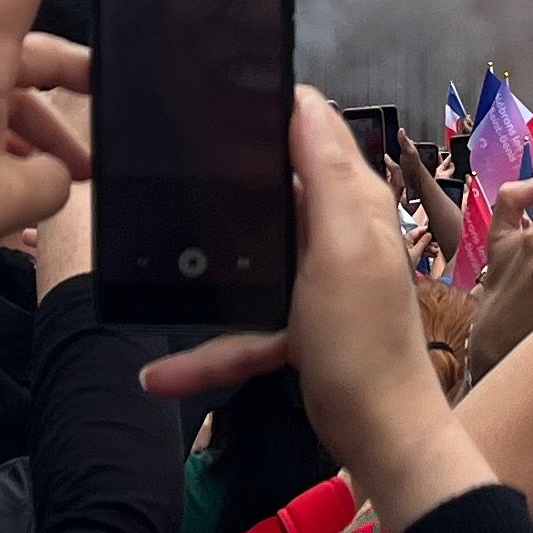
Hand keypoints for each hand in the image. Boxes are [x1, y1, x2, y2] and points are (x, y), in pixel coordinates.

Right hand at [146, 92, 485, 528]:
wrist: (381, 437)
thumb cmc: (363, 339)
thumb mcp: (341, 248)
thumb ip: (325, 176)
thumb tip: (303, 99)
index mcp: (353, 202)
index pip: (313, 131)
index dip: (269, 108)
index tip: (211, 95)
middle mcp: (335, 231)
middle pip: (273, 189)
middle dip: (225, 179)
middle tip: (164, 165)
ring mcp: (313, 280)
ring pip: (249, 257)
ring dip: (208, 268)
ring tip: (151, 255)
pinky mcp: (296, 325)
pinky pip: (242, 328)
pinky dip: (206, 352)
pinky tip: (158, 373)